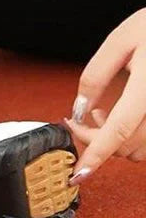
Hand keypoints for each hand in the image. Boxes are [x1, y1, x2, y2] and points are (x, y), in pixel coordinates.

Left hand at [66, 8, 145, 182]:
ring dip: (115, 140)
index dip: (96, 157)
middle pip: (126, 144)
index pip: (118, 132)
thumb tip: (79, 109)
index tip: (79, 175)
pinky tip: (123, 115)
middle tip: (80, 118)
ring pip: (141, 149)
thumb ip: (95, 75)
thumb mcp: (119, 42)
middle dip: (96, 138)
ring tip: (103, 112)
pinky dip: (132, 137)